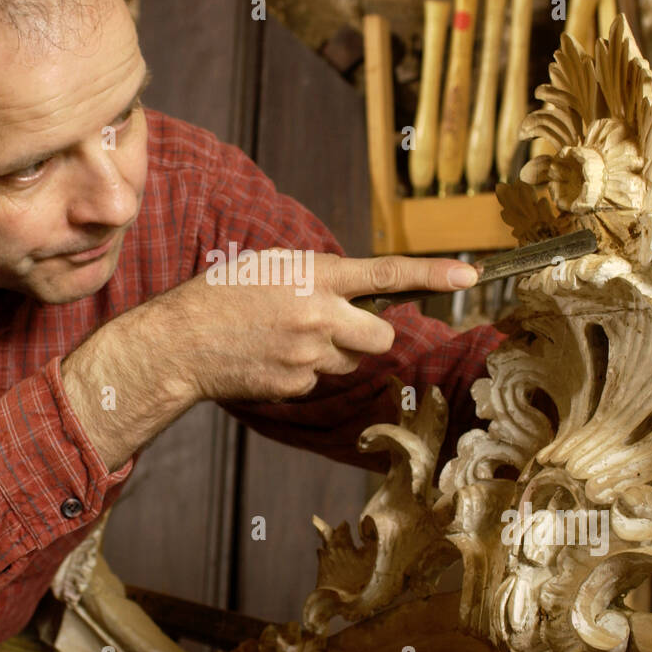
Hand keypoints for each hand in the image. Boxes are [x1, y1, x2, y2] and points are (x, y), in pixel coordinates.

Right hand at [161, 250, 477, 402]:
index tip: (471, 273)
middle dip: (368, 336)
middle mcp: (319, 316)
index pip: (386, 273)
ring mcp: (309, 356)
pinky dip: (303, 372)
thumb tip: (352, 292)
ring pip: (349, 362)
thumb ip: (318, 276)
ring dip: (332, 353)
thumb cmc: (222, 294)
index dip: (433, 273)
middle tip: (334, 326)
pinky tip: (270, 358)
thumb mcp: (272, 266)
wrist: (180, 341)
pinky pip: (319, 381)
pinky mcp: (296, 386)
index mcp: (314, 275)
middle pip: (380, 338)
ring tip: (286, 338)